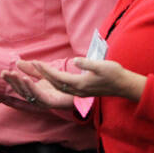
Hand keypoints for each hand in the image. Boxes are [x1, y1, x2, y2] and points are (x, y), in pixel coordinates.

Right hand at [0, 60, 73, 108]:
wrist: (82, 91)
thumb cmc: (64, 83)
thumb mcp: (46, 73)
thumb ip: (33, 69)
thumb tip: (17, 62)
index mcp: (37, 92)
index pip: (21, 87)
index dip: (12, 80)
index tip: (3, 72)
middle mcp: (39, 99)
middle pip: (22, 92)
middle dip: (13, 82)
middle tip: (4, 73)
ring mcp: (45, 102)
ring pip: (29, 95)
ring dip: (20, 84)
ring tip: (14, 74)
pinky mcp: (52, 103)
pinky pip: (40, 95)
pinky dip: (32, 87)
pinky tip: (26, 78)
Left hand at [31, 58, 146, 100]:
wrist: (123, 85)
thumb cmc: (114, 73)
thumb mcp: (102, 66)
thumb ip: (88, 64)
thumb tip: (75, 60)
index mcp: (80, 84)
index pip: (58, 77)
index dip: (46, 70)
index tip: (36, 63)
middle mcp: (77, 90)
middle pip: (54, 83)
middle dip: (41, 75)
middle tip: (29, 65)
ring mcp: (79, 92)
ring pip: (57, 86)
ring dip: (45, 78)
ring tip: (36, 69)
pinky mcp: (81, 90)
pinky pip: (63, 87)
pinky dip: (53, 81)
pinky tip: (51, 76)